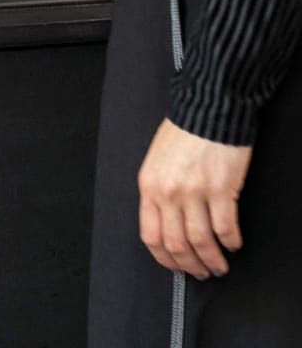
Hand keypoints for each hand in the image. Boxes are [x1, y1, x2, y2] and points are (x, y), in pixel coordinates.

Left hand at [138, 118, 251, 279]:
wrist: (206, 111)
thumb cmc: (182, 134)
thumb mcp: (156, 162)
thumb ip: (157, 192)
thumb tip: (166, 225)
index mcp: (148, 185)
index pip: (150, 235)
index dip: (164, 258)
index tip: (176, 265)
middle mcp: (168, 192)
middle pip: (176, 244)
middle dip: (190, 265)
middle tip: (201, 272)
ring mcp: (194, 192)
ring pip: (201, 242)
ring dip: (212, 260)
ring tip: (219, 265)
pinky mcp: (220, 189)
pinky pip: (225, 228)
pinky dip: (231, 242)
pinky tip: (233, 243)